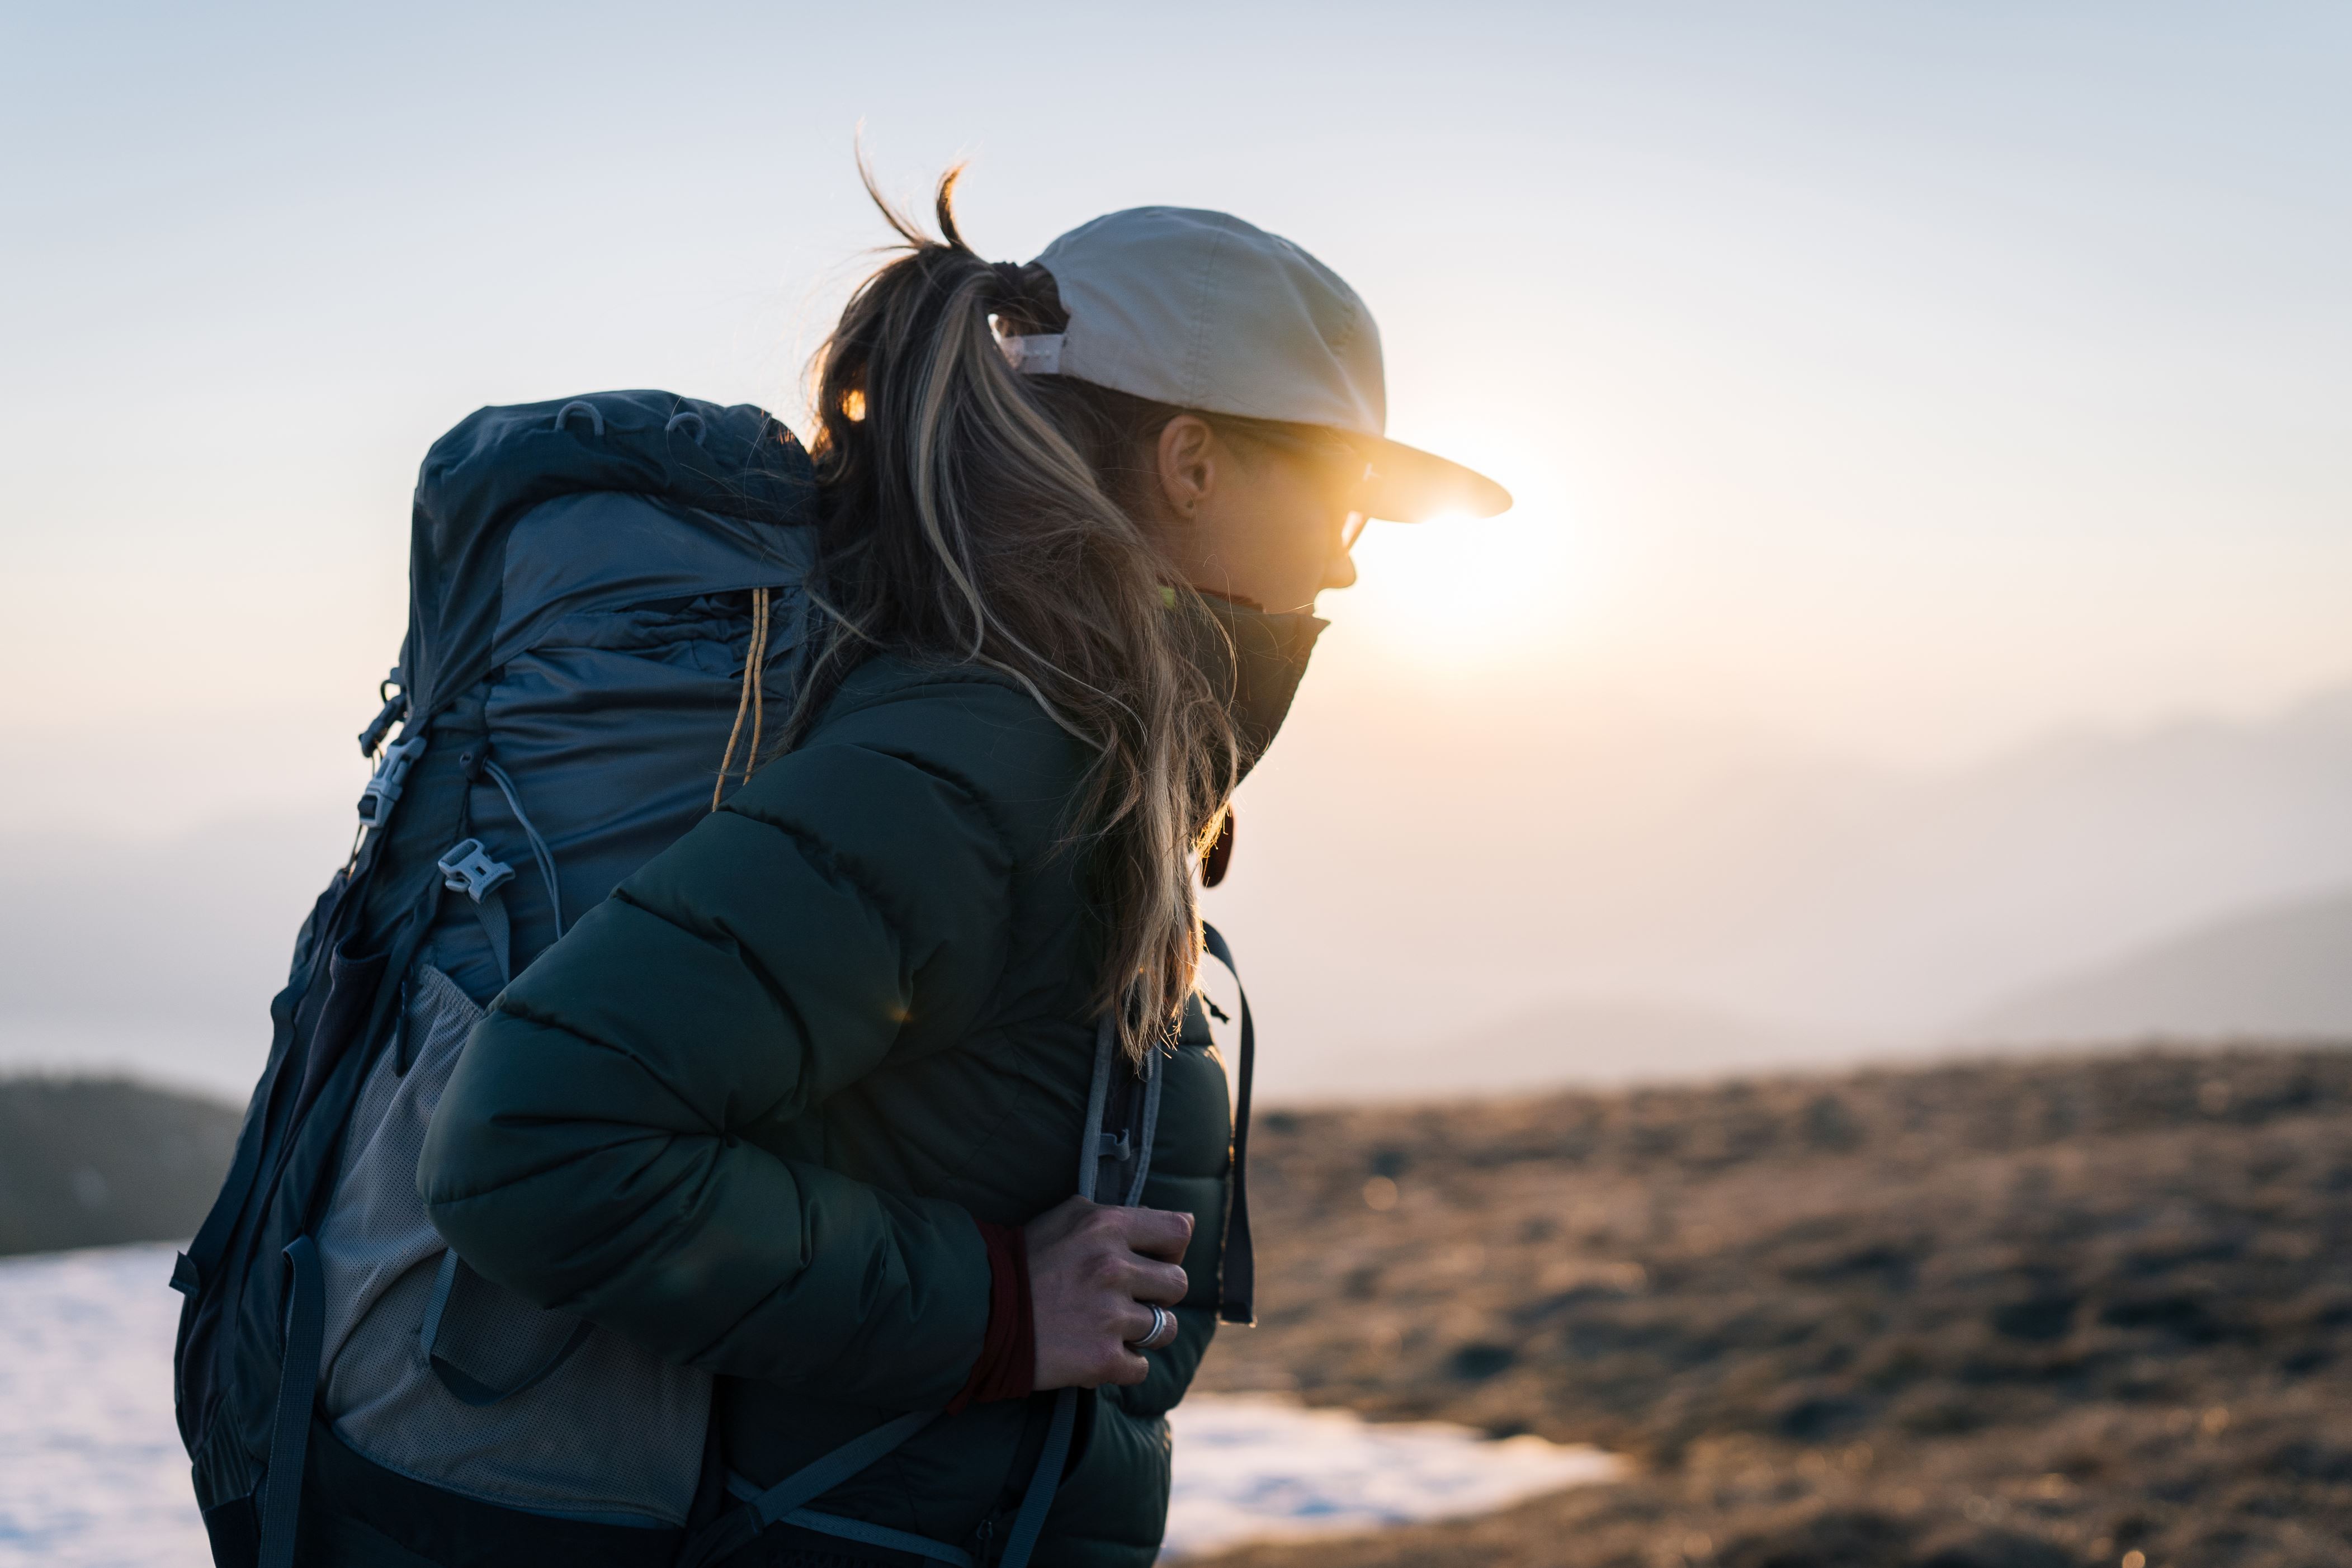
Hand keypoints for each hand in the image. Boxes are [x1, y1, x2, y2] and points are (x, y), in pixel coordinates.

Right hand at [1024, 1196, 1191, 1388]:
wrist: (978, 1313)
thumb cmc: (1024, 1262)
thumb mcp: (1067, 1219)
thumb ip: (1117, 1216)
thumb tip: (1174, 1222)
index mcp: (1107, 1226)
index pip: (1179, 1231)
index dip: (1173, 1248)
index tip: (1156, 1259)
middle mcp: (1114, 1268)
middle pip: (1179, 1284)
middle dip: (1159, 1294)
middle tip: (1129, 1299)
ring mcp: (1110, 1316)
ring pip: (1167, 1329)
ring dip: (1144, 1332)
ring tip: (1113, 1328)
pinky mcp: (1102, 1359)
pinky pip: (1141, 1367)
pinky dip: (1123, 1365)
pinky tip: (1097, 1353)